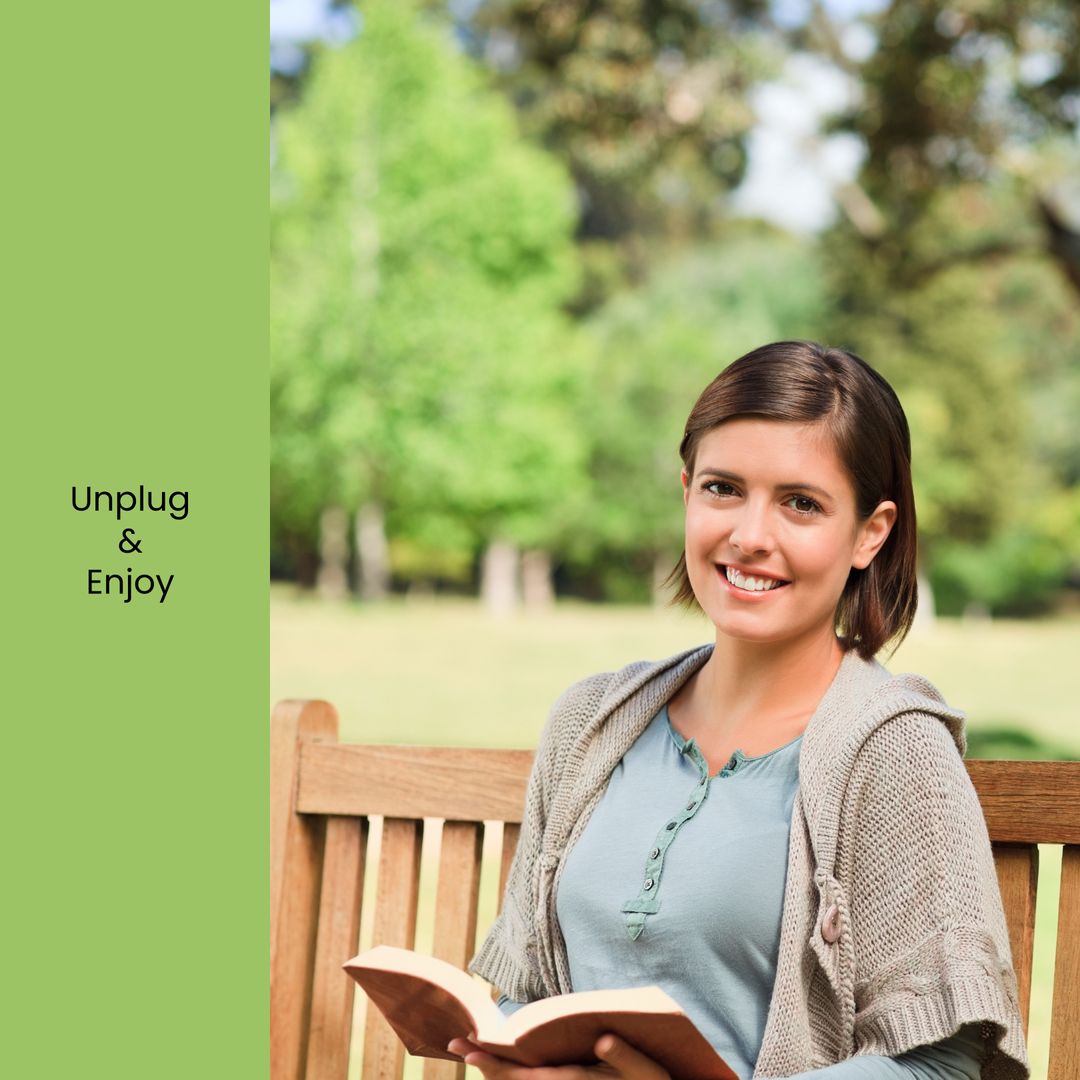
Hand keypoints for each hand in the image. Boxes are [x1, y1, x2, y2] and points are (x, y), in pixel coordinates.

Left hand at [445, 1034, 671, 1079]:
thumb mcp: (648, 1074)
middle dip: (485, 1064)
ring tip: (472, 1050)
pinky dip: (514, 1076)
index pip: (525, 1076)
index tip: (470, 1048)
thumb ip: (626, 1058)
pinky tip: (504, 1065)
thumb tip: (602, 1039)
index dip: (495, 1062)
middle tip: (455, 1043)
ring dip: (495, 1071)